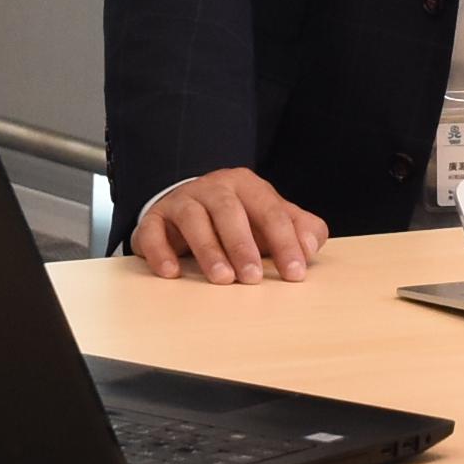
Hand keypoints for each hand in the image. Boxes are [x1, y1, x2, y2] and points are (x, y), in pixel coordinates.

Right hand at [130, 168, 326, 281]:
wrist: (190, 208)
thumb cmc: (240, 220)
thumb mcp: (273, 221)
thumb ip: (301, 229)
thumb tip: (310, 247)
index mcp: (247, 185)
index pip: (270, 211)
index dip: (285, 242)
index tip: (294, 273)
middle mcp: (214, 187)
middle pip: (229, 210)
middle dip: (243, 245)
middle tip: (253, 278)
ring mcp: (182, 200)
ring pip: (193, 218)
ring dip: (208, 250)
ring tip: (222, 279)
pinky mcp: (155, 218)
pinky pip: (153, 231)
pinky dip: (160, 251)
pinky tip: (172, 273)